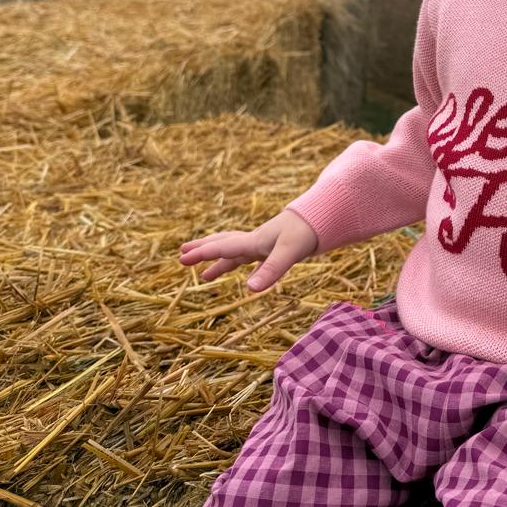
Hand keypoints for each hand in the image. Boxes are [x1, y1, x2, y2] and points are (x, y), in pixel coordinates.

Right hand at [179, 208, 319, 293]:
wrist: (325, 215)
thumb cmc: (306, 232)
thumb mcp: (288, 253)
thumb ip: (270, 271)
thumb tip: (249, 290)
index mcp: (254, 241)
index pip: (222, 247)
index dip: (202, 253)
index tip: (181, 258)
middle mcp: (256, 241)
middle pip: (223, 244)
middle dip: (203, 250)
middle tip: (182, 255)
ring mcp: (265, 244)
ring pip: (235, 252)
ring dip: (219, 261)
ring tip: (205, 276)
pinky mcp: (277, 248)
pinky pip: (253, 257)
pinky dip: (244, 265)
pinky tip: (247, 277)